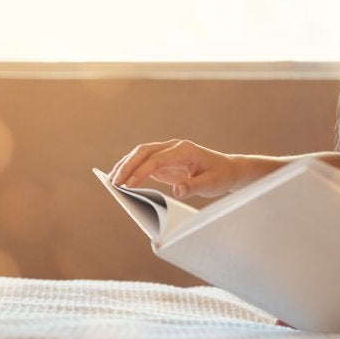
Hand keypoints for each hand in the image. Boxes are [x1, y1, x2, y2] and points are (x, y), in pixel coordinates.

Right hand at [109, 139, 239, 197]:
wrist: (228, 170)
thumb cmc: (221, 175)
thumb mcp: (211, 184)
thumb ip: (193, 187)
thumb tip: (176, 191)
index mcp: (184, 150)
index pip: (157, 159)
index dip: (141, 171)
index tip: (128, 184)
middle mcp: (174, 147)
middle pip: (144, 151)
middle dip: (127, 165)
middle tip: (114, 183)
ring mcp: (168, 153)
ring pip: (141, 154)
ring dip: (126, 165)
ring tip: (111, 181)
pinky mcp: (165, 161)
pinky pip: (145, 163)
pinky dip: (132, 170)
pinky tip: (122, 180)